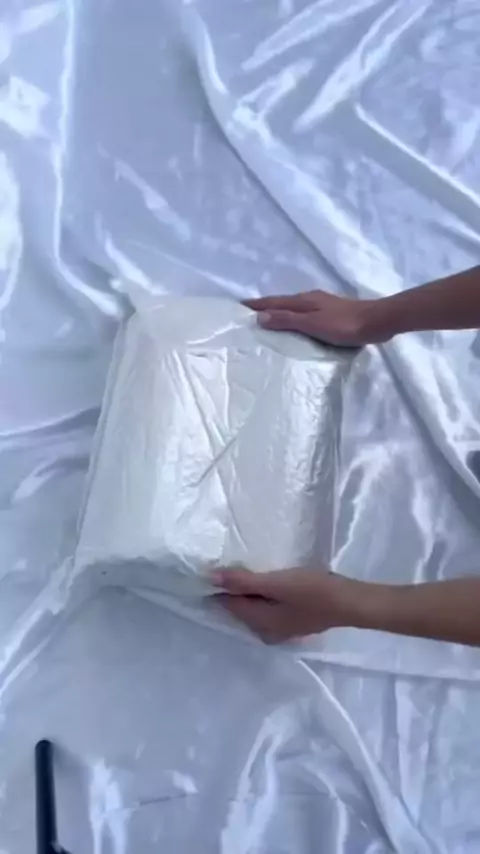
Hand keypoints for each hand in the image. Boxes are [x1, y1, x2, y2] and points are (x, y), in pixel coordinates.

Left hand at [212, 567, 363, 642]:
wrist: (349, 602)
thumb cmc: (312, 591)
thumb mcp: (275, 582)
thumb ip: (243, 581)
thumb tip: (210, 578)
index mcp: (258, 623)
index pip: (229, 605)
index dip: (218, 588)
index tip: (210, 569)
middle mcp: (265, 632)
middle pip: (241, 609)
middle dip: (232, 591)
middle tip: (224, 566)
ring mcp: (281, 629)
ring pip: (255, 609)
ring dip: (248, 593)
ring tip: (243, 571)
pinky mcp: (293, 621)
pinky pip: (267, 609)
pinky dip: (263, 597)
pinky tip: (266, 584)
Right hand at [245, 290, 387, 346]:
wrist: (377, 322)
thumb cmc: (344, 325)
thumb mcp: (313, 324)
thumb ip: (288, 320)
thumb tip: (260, 317)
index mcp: (304, 300)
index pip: (273, 302)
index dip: (257, 305)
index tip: (239, 306)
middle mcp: (310, 299)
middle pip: (282, 302)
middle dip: (264, 307)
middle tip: (248, 314)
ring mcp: (322, 305)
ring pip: (293, 308)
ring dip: (279, 313)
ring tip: (266, 321)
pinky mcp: (332, 314)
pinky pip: (304, 314)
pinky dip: (293, 318)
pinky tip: (295, 326)